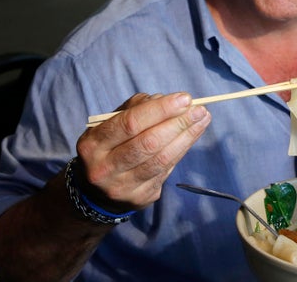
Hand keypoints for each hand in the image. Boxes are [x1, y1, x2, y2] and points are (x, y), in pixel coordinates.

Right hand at [75, 92, 210, 212]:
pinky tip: (192, 136)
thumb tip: (168, 100)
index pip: (130, 123)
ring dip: (187, 137)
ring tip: (202, 120)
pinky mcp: (139, 198)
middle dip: (178, 123)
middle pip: (148, 143)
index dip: (160, 110)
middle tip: (200, 110)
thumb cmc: (111, 145)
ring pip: (161, 160)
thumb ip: (137, 107)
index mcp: (93, 144)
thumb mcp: (112, 123)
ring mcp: (122, 187)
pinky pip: (166, 171)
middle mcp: (104, 168)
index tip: (184, 99)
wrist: (98, 189)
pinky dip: (181, 150)